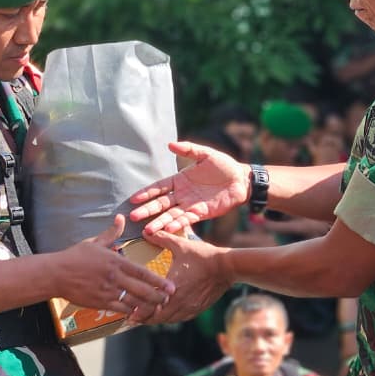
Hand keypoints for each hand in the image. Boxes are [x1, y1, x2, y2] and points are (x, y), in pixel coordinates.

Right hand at [56, 215, 175, 315]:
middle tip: (169, 300)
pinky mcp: (100, 302)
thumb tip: (121, 218)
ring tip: (157, 308)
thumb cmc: (75, 257)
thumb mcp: (95, 242)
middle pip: (142, 290)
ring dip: (147, 306)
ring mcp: (107, 292)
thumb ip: (112, 233)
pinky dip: (130, 312)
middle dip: (158, 296)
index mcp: (116, 262)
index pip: (143, 272)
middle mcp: (114, 278)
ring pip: (133, 302)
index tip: (171, 286)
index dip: (159, 281)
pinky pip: (120, 309)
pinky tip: (138, 313)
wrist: (56, 274)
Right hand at [128, 141, 250, 234]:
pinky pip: (186, 220)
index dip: (146, 193)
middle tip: (133, 217)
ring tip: (147, 230)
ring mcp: (190, 205)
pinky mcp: (201, 213)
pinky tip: (167, 230)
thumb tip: (170, 144)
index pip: (159, 187)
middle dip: (147, 210)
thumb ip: (189, 150)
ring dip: (159, 222)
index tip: (133, 199)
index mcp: (179, 180)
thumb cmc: (224, 165)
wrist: (241, 179)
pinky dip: (177, 225)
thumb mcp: (206, 154)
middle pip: (161, 203)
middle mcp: (182, 194)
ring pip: (171, 215)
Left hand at [132, 230, 230, 324]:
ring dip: (157, 319)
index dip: (138, 310)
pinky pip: (180, 318)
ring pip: (168, 320)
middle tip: (134, 316)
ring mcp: (190, 307)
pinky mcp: (198, 309)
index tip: (128, 311)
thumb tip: (146, 232)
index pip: (150, 305)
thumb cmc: (204, 256)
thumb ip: (162, 239)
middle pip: (157, 317)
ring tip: (146, 318)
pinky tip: (165, 315)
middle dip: (144, 317)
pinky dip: (170, 318)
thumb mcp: (181, 245)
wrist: (228, 267)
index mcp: (172, 287)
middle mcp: (180, 301)